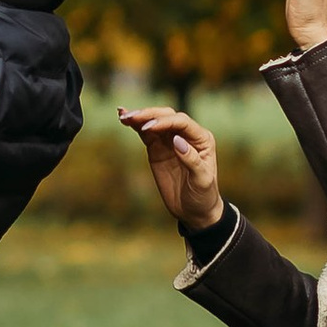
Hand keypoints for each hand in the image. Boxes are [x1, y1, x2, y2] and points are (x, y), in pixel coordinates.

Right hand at [119, 106, 223, 236]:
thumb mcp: (201, 180)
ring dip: (139, 117)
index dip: (164, 122)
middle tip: (132, 118)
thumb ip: (191, 160)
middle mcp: (187, 135)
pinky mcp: (157, 148)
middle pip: (167, 116)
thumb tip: (177, 140)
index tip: (148, 127)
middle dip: (149, 115)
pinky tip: (124, 118)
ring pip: (155, 121)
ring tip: (123, 116)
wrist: (194, 211)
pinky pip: (145, 133)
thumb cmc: (203, 195)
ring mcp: (170, 140)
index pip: (182, 122)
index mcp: (202, 139)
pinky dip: (135, 125)